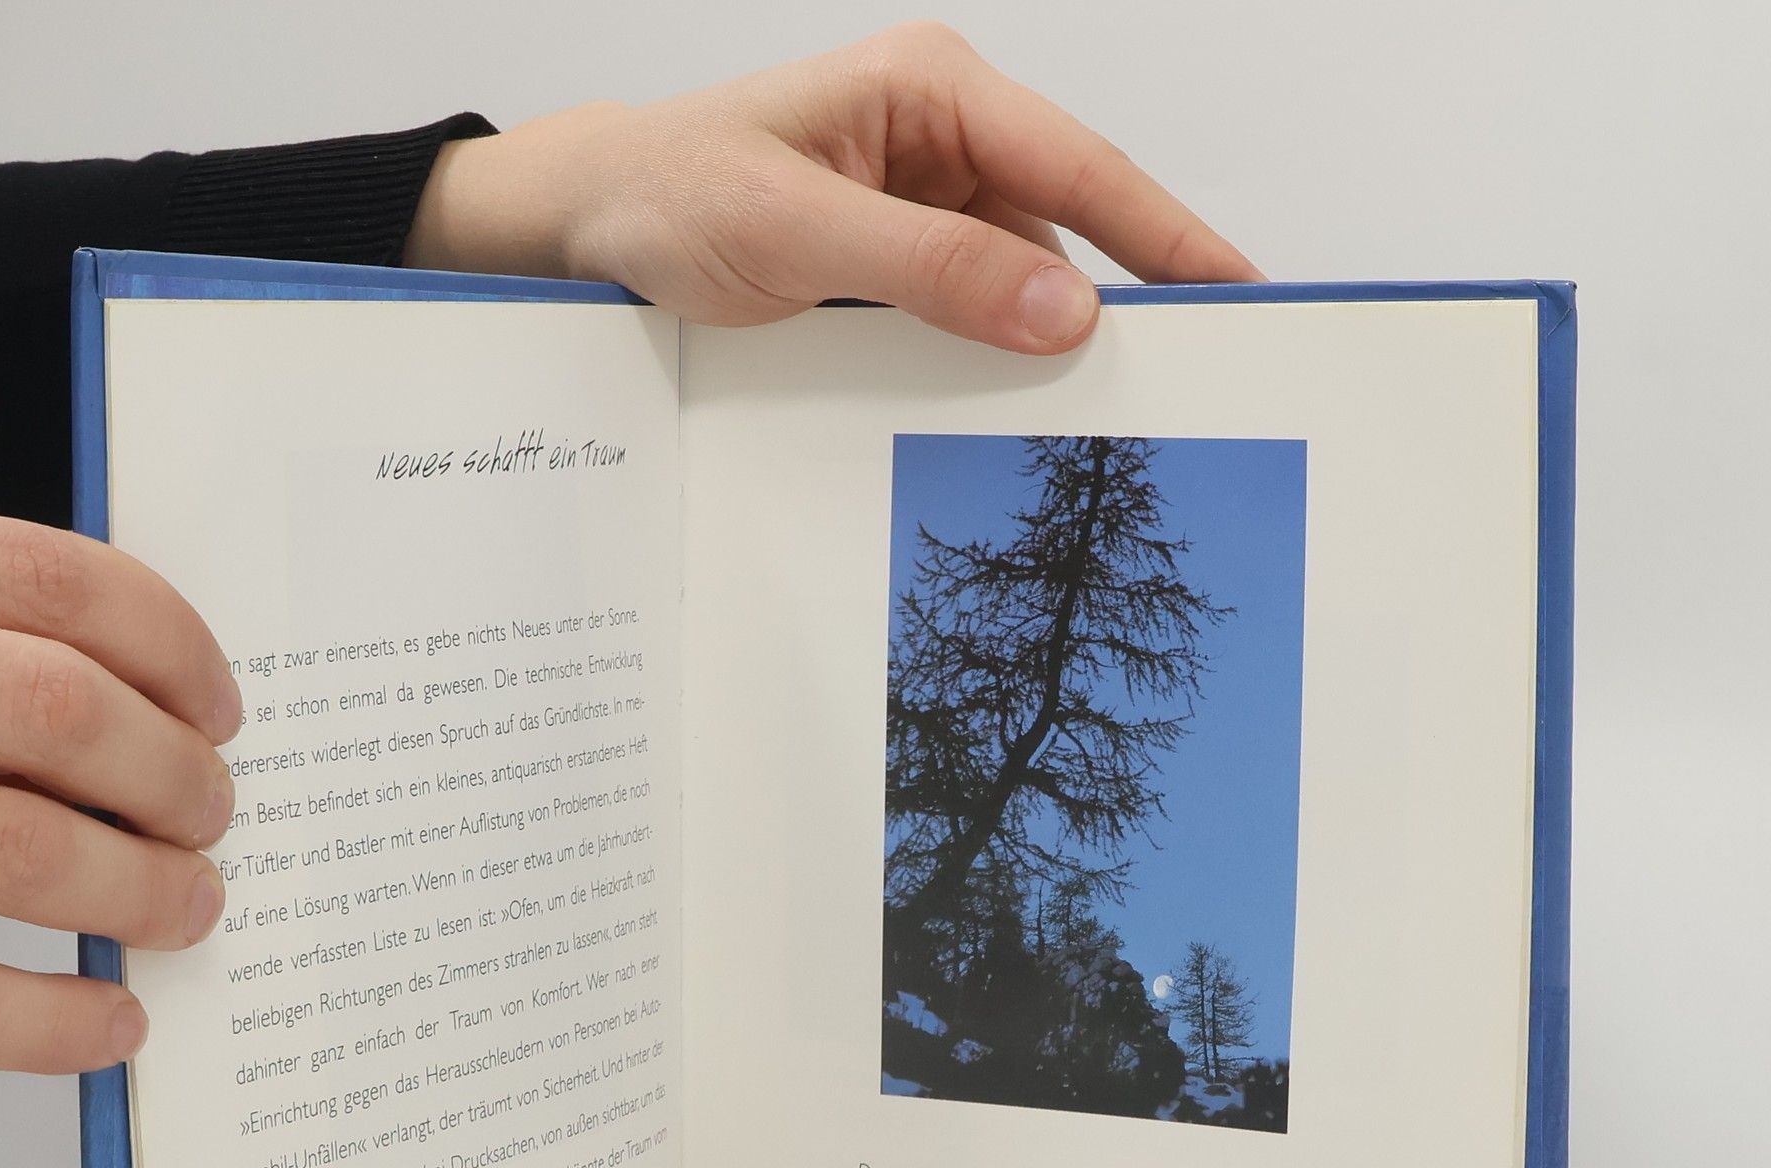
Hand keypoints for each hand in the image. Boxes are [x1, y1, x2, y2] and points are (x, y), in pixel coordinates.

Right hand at [0, 501, 240, 1071]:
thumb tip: (115, 692)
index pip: (35, 579)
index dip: (166, 644)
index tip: (217, 705)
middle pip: (47, 710)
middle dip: (169, 776)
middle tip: (210, 817)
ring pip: (8, 847)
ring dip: (136, 890)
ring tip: (185, 908)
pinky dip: (42, 1023)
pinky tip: (105, 1022)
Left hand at [406, 22, 1260, 353]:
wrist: (584, 228)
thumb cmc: (669, 195)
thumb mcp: (796, 234)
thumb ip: (931, 269)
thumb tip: (1064, 308)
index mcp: (930, 91)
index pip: (1080, 164)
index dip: (1168, 234)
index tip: (1239, 293)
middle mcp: (942, 139)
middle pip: (1067, 225)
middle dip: (1121, 302)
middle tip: (1193, 381)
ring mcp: (922, 204)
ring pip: (1022, 281)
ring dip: (1046, 347)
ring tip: (1101, 420)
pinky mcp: (897, 262)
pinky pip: (970, 314)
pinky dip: (991, 361)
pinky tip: (1008, 412)